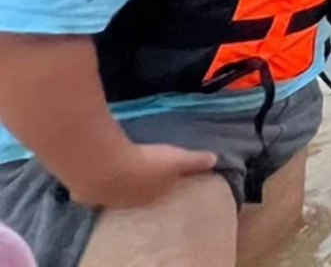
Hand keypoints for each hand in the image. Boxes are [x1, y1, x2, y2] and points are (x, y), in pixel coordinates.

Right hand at [65, 142, 217, 209]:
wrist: (102, 168)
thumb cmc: (145, 164)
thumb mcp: (177, 159)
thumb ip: (195, 161)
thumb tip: (215, 160)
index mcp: (151, 196)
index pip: (160, 190)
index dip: (162, 181)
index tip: (160, 172)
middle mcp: (127, 202)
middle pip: (135, 192)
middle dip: (137, 182)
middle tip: (138, 169)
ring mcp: (104, 199)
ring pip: (112, 190)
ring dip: (115, 180)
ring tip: (116, 167)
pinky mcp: (83, 192)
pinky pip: (90, 185)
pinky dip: (93, 178)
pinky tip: (93, 168)